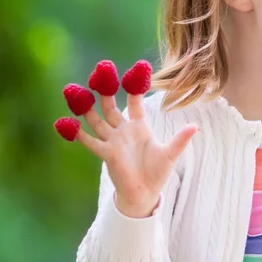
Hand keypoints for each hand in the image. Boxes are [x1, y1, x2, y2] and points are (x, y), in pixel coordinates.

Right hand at [73, 70, 198, 217]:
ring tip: (75, 90)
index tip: (134, 68)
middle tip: (99, 70)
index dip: (134, 85)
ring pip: (96, 120)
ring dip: (86, 107)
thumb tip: (195, 127)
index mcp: (140, 126)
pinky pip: (89, 141)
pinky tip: (65, 122)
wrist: (145, 194)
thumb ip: (180, 139)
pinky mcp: (106, 154)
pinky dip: (77, 133)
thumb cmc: (158, 173)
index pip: (135, 101)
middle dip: (105, 89)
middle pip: (111, 106)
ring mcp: (113, 141)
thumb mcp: (171, 154)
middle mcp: (124, 130)